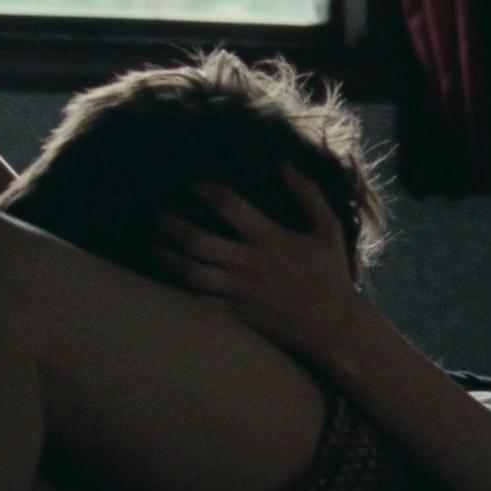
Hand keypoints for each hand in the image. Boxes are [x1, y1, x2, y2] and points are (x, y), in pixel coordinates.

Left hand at [152, 166, 361, 363]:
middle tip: (160, 215)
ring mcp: (240, 290)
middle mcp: (249, 263)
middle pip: (198, 241)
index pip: (228, 206)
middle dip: (172, 226)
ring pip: (191, 272)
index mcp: (270, 239)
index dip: (206, 191)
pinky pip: (200, 301)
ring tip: (156, 246)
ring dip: (168, 258)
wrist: (334, 325)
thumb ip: (309, 195)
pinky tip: (170, 279)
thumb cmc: (331, 274)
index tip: (193, 184)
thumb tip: (285, 165)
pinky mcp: (237, 314)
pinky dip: (181, 290)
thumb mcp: (329, 229)